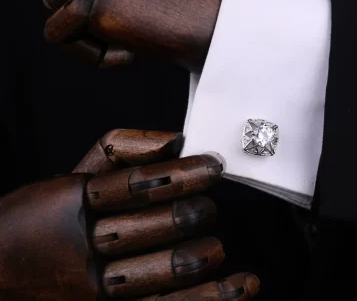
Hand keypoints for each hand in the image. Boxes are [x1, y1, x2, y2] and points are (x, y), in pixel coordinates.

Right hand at [0, 129, 258, 299]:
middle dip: (189, 215)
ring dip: (198, 259)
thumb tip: (175, 140)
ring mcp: (98, 290)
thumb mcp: (77, 172)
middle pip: (151, 229)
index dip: (180, 174)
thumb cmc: (44, 214)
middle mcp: (87, 248)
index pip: (138, 184)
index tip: (212, 166)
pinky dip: (211, 299)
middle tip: (208, 207)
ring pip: (161, 276)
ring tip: (216, 246)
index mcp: (79, 202)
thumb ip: (121, 148)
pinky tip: (241, 287)